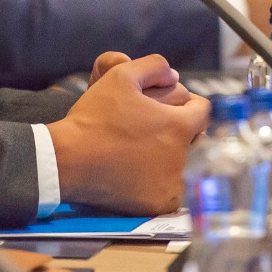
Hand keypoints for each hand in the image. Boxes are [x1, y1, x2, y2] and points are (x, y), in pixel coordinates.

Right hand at [49, 54, 209, 213]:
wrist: (67, 161)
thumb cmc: (94, 117)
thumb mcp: (121, 75)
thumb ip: (154, 66)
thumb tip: (175, 75)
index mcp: (178, 125)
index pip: (203, 111)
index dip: (189, 104)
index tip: (171, 108)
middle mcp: (181, 157)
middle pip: (192, 139)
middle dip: (177, 131)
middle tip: (149, 128)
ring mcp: (170, 184)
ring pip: (180, 165)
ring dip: (166, 157)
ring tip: (138, 151)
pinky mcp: (158, 204)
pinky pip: (168, 190)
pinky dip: (156, 182)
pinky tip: (135, 172)